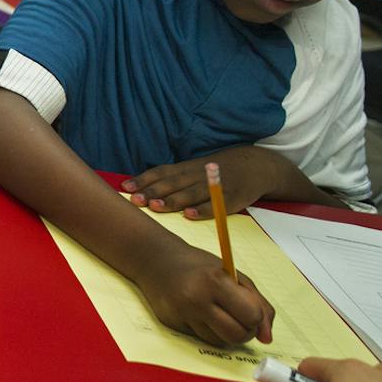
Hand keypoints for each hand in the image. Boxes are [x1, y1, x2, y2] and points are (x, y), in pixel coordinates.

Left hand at [127, 146, 285, 217]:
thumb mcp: (192, 169)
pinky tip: (189, 215)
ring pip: (190, 193)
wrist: (255, 166)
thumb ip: (169, 178)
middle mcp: (198, 175)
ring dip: (172, 200)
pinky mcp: (231, 199)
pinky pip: (215, 205)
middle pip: (172, 183)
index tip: (126, 187)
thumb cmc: (214, 171)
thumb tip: (138, 188)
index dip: (144, 179)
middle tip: (135, 199)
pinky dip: (202, 210)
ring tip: (156, 206)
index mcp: (186, 168)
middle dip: (152, 191)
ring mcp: (214, 186)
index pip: (162, 172)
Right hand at [131, 241, 274, 346]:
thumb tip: (267, 338)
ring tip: (220, 315)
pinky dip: (208, 331)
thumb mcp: (235, 276)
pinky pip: (202, 339)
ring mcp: (182, 313)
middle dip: (245, 332)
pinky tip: (201, 315)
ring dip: (226, 333)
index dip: (256, 317)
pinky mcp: (172, 324)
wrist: (157, 261)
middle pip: (237, 335)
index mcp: (216, 282)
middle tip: (241, 319)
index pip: (251, 316)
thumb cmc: (201, 267)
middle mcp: (197, 299)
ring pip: (220, 342)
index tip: (251, 310)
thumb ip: (258, 304)